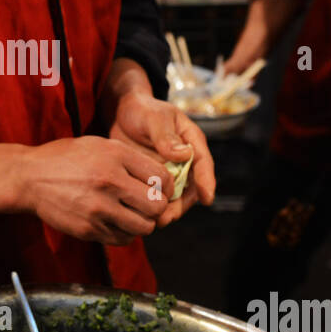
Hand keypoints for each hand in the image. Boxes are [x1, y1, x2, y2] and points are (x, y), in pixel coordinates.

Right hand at [16, 135, 176, 245]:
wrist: (29, 178)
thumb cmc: (66, 159)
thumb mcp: (100, 145)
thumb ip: (131, 159)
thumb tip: (162, 179)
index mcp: (115, 156)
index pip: (163, 178)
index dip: (168, 187)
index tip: (161, 190)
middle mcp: (109, 182)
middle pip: (157, 206)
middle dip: (157, 208)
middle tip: (148, 205)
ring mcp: (98, 208)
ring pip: (143, 228)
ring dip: (143, 223)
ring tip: (132, 215)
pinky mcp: (88, 229)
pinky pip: (122, 239)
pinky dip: (125, 234)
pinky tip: (116, 222)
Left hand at [108, 91, 215, 226]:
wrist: (123, 113)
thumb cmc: (142, 110)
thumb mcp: (154, 118)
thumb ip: (166, 136)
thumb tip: (183, 155)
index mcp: (191, 141)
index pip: (203, 163)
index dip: (206, 182)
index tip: (207, 198)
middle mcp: (185, 160)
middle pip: (191, 187)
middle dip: (181, 205)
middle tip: (167, 217)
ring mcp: (170, 171)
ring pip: (175, 196)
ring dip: (168, 210)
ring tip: (154, 221)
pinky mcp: (155, 179)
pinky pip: (159, 196)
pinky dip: (153, 206)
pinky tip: (142, 215)